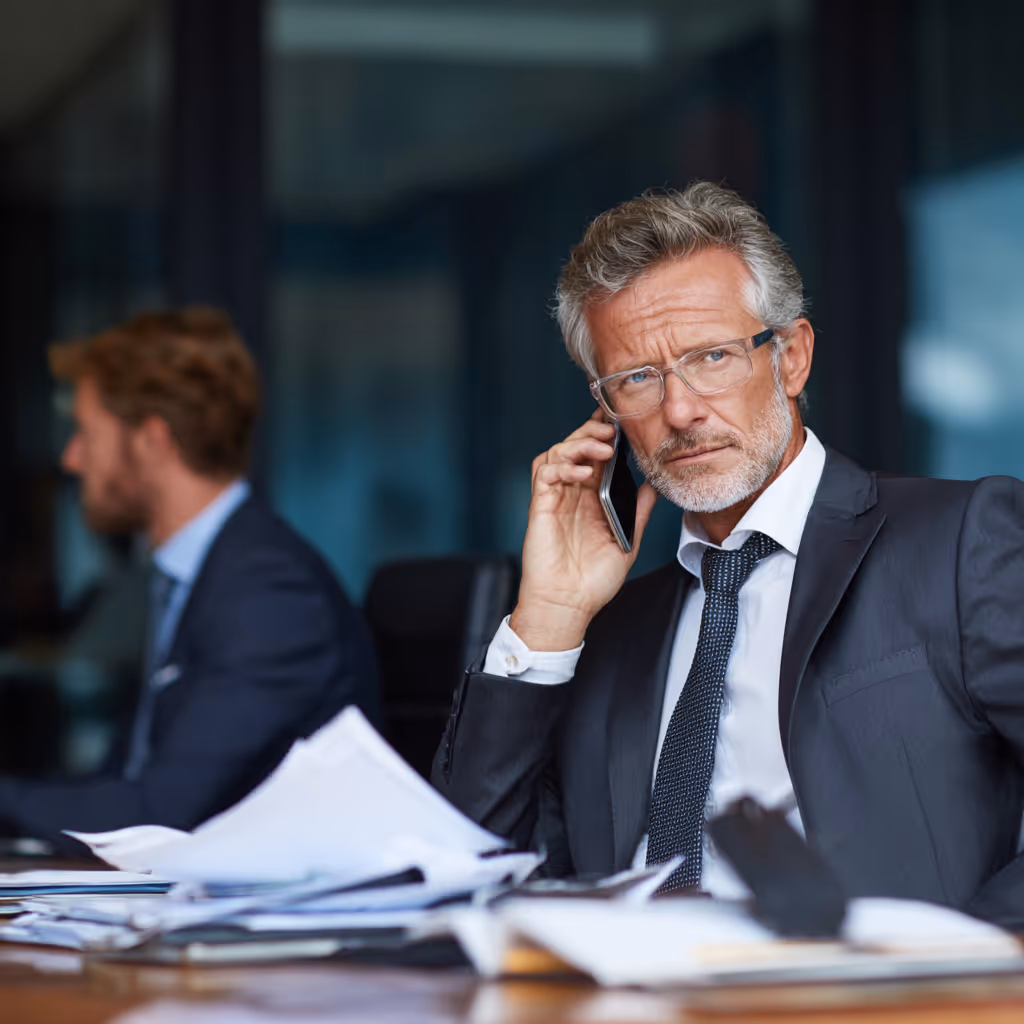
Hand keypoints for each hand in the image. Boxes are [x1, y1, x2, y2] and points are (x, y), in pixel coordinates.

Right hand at [509, 411, 656, 650]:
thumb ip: (638, 511)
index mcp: (590, 497)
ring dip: (579, 444)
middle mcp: (572, 493)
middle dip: (592, 432)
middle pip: (574, 446)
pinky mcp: (541, 506)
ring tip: (602, 447)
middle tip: (611, 428)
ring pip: (557, 453)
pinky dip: (562, 465)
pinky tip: (582, 471)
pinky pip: (546, 474)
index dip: (603, 434)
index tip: (618, 418)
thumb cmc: (594, 579)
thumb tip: (654, 485)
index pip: (595, 455)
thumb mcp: (627, 539)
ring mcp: (554, 498)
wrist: (570, 605)